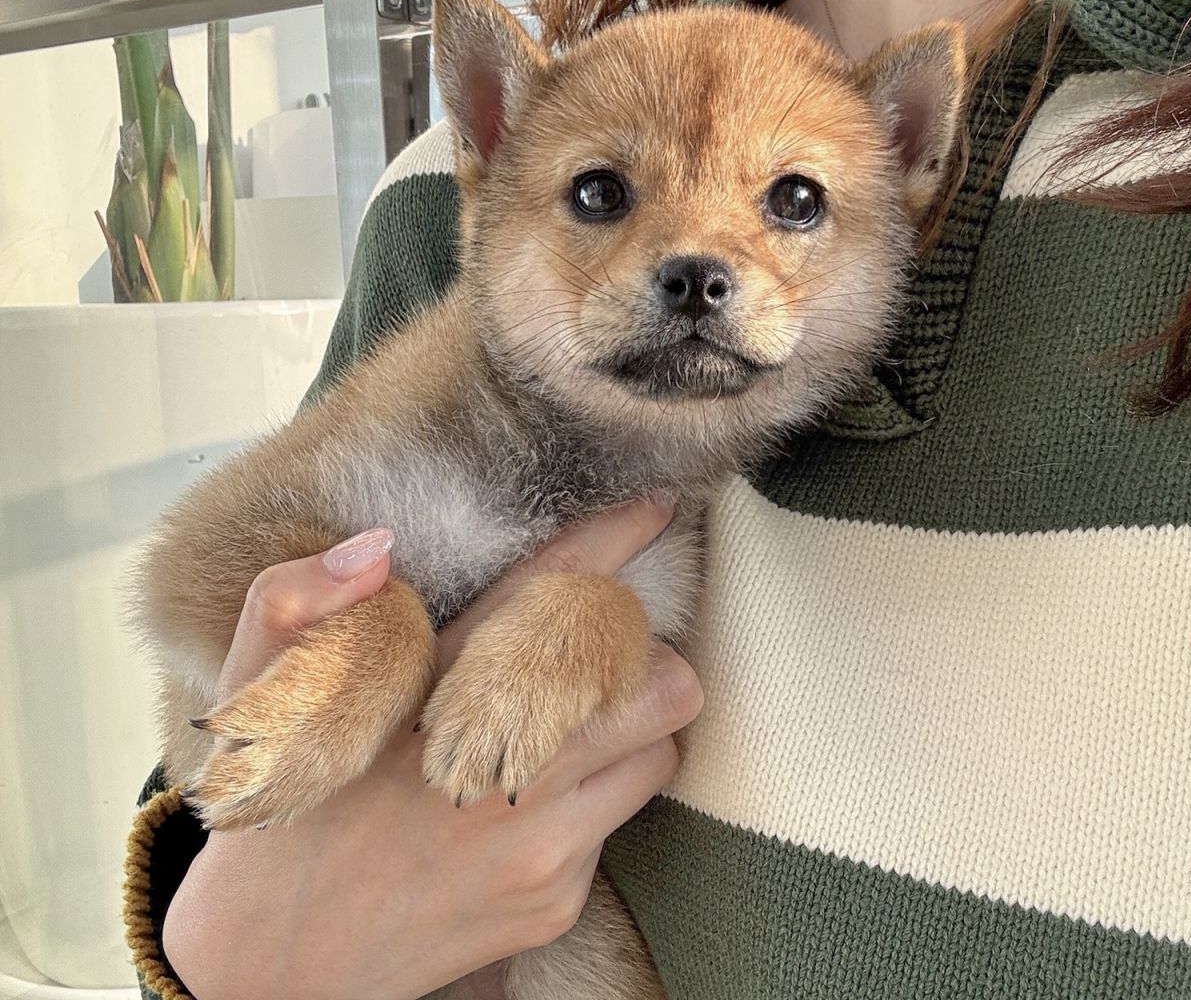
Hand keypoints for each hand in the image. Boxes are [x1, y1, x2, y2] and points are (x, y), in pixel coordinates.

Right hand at [161, 500, 702, 999]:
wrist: (267, 960)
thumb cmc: (281, 806)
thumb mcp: (258, 688)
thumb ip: (299, 600)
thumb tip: (375, 547)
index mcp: (437, 690)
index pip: (553, 588)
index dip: (616, 536)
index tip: (654, 506)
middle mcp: (504, 765)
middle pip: (662, 683)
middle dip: (647, 661)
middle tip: (599, 664)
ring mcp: (537, 842)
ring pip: (657, 756)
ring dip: (628, 735)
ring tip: (560, 740)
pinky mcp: (554, 902)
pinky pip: (615, 831)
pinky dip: (589, 810)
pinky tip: (521, 816)